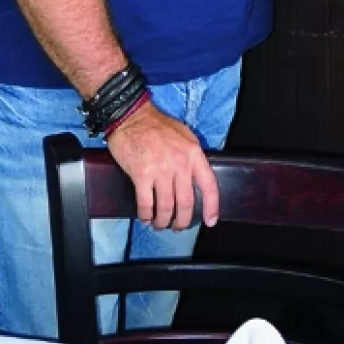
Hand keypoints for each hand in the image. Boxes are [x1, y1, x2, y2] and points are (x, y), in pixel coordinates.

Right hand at [105, 100, 219, 230]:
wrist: (131, 117)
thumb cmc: (156, 126)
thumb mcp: (184, 136)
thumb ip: (190, 156)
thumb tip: (194, 177)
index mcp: (193, 153)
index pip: (209, 184)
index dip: (212, 206)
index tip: (210, 221)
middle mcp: (180, 163)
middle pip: (186, 202)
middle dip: (182, 220)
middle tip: (177, 226)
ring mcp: (161, 170)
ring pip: (166, 207)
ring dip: (163, 221)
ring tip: (160, 224)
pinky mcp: (141, 175)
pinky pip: (146, 204)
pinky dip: (146, 215)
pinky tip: (145, 218)